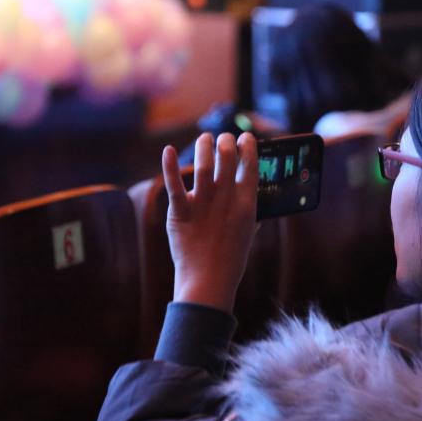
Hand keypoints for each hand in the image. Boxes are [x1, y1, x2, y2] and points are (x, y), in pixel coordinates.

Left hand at [162, 132, 258, 312]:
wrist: (208, 282)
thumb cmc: (231, 258)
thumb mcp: (249, 231)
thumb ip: (251, 210)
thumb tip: (252, 192)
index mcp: (247, 205)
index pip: (251, 165)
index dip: (248, 146)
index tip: (246, 138)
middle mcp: (226, 201)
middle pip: (227, 158)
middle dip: (226, 142)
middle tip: (223, 139)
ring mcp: (203, 206)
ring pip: (203, 165)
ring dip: (204, 146)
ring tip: (205, 139)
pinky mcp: (180, 214)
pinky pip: (174, 186)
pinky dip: (170, 166)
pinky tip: (169, 151)